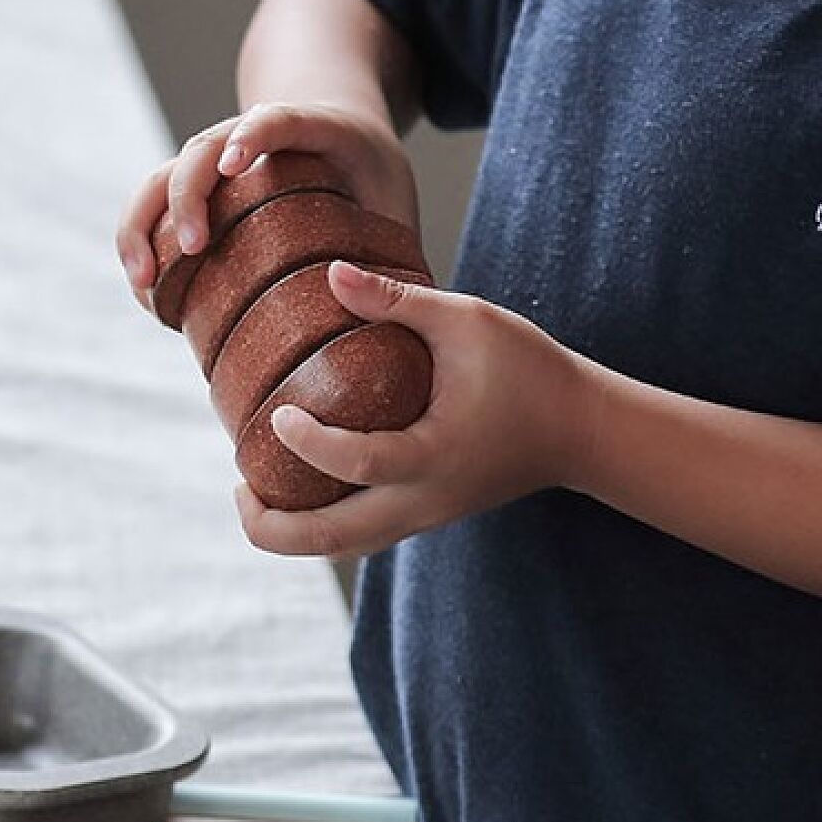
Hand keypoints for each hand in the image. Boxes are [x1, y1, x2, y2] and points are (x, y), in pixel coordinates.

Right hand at [115, 101, 419, 307]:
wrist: (336, 127)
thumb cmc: (370, 173)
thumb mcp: (394, 200)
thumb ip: (394, 250)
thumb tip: (391, 322)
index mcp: (315, 127)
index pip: (278, 119)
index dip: (254, 134)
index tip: (236, 163)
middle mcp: (250, 136)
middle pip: (202, 148)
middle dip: (189, 194)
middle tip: (193, 248)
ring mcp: (215, 161)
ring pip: (162, 177)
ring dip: (144, 226)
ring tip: (144, 283)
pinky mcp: (196, 190)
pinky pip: (154, 209)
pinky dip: (141, 246)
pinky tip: (147, 294)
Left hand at [235, 261, 590, 562]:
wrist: (583, 429)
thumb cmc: (530, 369)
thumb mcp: (468, 321)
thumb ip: (397, 300)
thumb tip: (329, 273)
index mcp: (433, 455)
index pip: (353, 462)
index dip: (306, 442)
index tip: (278, 412)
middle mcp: (423, 500)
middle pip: (331, 542)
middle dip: (271, 526)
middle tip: (238, 484)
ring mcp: (425, 516)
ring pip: (345, 548)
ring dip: (293, 532)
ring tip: (254, 490)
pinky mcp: (427, 514)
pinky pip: (363, 534)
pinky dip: (322, 523)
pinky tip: (298, 486)